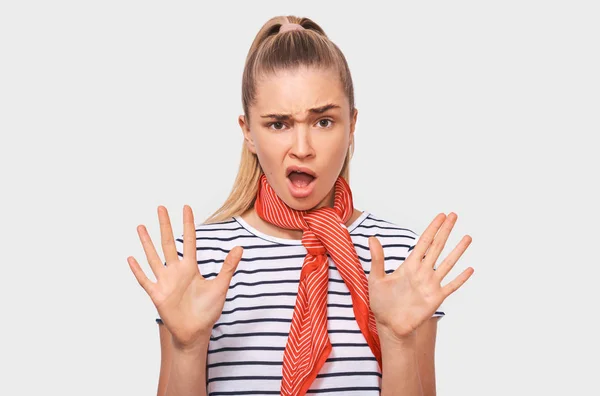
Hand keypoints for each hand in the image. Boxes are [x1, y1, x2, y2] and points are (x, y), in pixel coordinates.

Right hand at [127, 205, 242, 350]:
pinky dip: (138, 270)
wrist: (196, 332)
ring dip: (147, 243)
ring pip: (154, 257)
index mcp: (191, 267)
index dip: (188, 224)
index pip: (190, 241)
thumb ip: (228, 266)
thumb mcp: (221, 286)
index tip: (186, 208)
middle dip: (165, 226)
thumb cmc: (208, 310)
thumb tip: (240, 247)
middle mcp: (176, 271)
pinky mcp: (157, 295)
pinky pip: (145, 280)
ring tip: (141, 227)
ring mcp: (165, 282)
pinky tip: (131, 258)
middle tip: (161, 207)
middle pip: (169, 243)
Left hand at [368, 212, 472, 340]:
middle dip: (445, 231)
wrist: (389, 326)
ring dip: (457, 250)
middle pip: (437, 247)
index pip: (423, 242)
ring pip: (447, 263)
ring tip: (467, 237)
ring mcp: (430, 285)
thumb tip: (372, 237)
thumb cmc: (381, 303)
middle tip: (454, 215)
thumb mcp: (376, 279)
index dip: (432, 228)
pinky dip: (460, 278)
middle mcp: (422, 272)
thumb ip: (377, 259)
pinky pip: (451, 286)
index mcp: (409, 265)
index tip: (441, 216)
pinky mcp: (435, 299)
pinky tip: (470, 269)